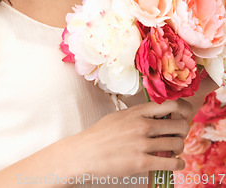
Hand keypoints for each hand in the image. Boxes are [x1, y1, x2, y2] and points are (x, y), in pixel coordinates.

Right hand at [71, 98, 192, 178]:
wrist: (85, 152)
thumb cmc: (101, 134)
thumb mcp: (119, 116)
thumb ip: (137, 114)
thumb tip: (154, 115)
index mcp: (137, 112)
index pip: (170, 104)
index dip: (183, 110)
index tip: (183, 115)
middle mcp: (142, 125)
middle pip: (179, 124)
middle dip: (183, 131)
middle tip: (179, 135)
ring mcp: (142, 144)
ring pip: (177, 144)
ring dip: (180, 148)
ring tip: (176, 150)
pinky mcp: (141, 162)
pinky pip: (171, 163)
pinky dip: (178, 164)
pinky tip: (176, 164)